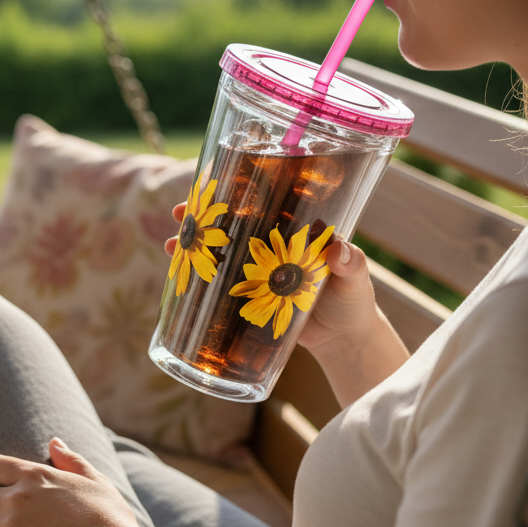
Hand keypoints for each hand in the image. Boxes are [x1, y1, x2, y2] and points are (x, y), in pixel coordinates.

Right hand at [162, 201, 402, 404]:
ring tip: (170, 246)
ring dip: (192, 246)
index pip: (261, 202)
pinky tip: (179, 277)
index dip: (235, 192)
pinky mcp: (250, 299)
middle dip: (202, 216)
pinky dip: (199, 279)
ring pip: (220, 251)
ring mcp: (257, 272)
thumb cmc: (355, 301)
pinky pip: (221, 284)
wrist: (345, 340)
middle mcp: (270, 246)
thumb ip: (351, 263)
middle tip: (179, 213)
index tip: (213, 185)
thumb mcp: (356, 277)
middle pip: (230, 223)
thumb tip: (338, 250)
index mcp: (294, 231)